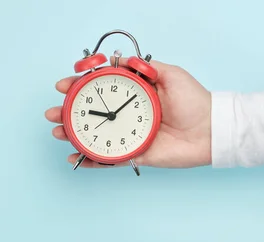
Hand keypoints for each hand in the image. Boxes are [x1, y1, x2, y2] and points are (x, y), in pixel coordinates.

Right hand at [45, 57, 211, 168]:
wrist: (211, 131)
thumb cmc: (194, 102)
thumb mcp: (170, 74)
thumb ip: (144, 67)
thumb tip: (118, 59)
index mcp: (132, 96)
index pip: (99, 91)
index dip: (79, 88)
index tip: (63, 86)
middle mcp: (126, 116)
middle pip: (90, 116)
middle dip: (67, 114)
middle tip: (52, 114)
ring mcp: (127, 136)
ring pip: (93, 137)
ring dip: (73, 136)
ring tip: (58, 132)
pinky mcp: (133, 155)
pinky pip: (107, 159)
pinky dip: (90, 160)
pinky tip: (75, 158)